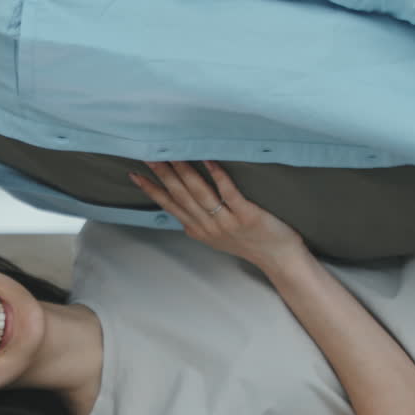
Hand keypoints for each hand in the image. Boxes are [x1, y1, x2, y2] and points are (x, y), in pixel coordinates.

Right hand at [130, 161, 303, 266]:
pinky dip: (218, 176)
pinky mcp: (246, 216)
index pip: (170, 206)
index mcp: (198, 230)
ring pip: (200, 193)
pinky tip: (210, 160)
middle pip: (180, 196)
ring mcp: (226, 221)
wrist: (279, 260)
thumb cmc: (250, 245)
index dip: (151, 190)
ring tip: (172, 154)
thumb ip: (199, 226)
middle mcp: (208, 226)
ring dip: (184, 172)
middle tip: (148, 154)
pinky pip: (229, 193)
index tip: (135, 174)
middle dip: (163, 174)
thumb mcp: (216, 240)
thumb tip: (181, 216)